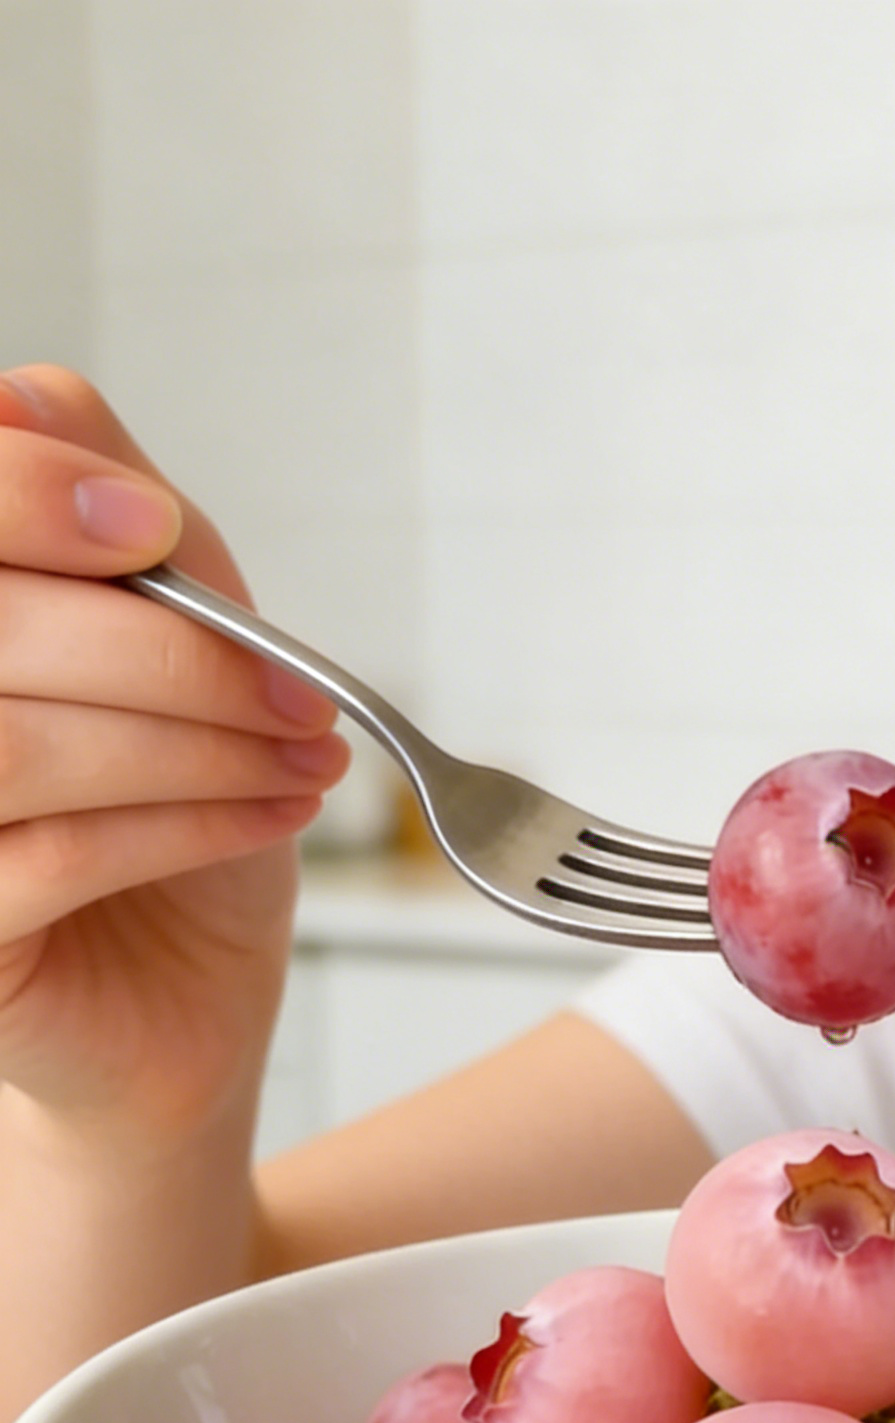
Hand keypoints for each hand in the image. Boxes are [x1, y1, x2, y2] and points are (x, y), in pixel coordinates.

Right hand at [0, 366, 351, 1144]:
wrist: (182, 988)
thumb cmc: (175, 800)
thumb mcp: (181, 640)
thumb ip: (122, 522)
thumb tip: (34, 398)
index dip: (25, 494)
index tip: (154, 531)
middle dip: (170, 654)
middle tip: (299, 696)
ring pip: (20, 744)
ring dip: (196, 746)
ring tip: (302, 760)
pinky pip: (57, 854)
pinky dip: (192, 825)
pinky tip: (273, 816)